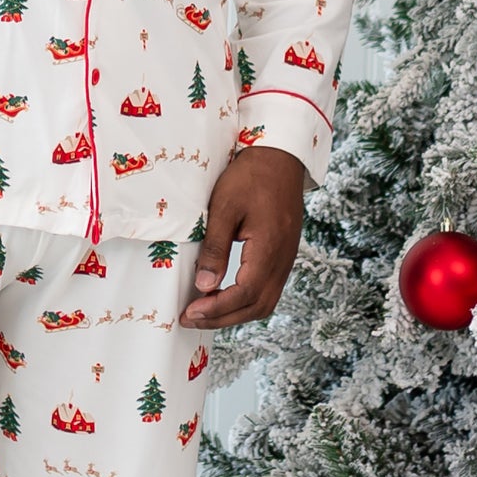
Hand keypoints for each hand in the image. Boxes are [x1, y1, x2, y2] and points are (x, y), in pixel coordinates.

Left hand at [183, 146, 308, 329]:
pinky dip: (246, 301)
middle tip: (191, 318)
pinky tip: (224, 295)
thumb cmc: (251, 177)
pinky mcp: (283, 256)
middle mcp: (283, 260)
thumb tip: (204, 286)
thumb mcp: (224, 208)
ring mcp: (286, 260)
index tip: (190, 312)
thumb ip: (215, 249)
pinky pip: (268, 290)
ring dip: (235, 313)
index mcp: (270, 249)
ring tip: (205, 312)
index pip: (244, 295)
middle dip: (223, 319)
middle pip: (256, 307)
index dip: (216, 309)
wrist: (280, 158)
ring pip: (265, 303)